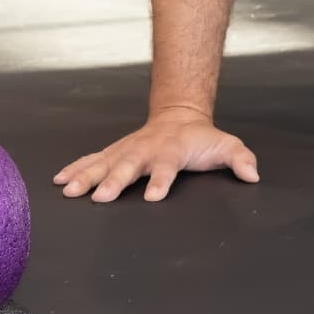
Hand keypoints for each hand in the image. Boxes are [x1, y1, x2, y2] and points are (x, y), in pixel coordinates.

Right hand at [53, 106, 259, 201]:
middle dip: (114, 180)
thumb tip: (252, 174)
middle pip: (128, 165)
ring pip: (104, 162)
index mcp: (171, 151)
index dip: (161, 180)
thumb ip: (240, 159)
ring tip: (71, 191)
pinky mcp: (115, 152)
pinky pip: (92, 160)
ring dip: (87, 176)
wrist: (179, 116)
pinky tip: (60, 181)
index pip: (166, 167)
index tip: (153, 196)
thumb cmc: (201, 138)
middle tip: (102, 197)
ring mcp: (127, 150)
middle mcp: (145, 150)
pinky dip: (76, 169)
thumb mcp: (225, 145)